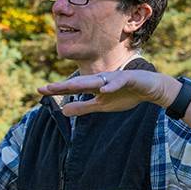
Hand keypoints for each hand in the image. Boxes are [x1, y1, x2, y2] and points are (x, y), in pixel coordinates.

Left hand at [37, 70, 175, 116]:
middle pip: (80, 82)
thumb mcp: (102, 105)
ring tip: (69, 86)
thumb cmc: (126, 95)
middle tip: (47, 88)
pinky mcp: (130, 78)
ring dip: (84, 83)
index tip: (39, 90)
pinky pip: (120, 81)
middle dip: (64, 85)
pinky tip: (104, 89)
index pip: (73, 88)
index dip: (57, 89)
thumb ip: (84, 107)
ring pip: (97, 80)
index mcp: (94, 87)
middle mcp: (102, 80)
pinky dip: (112, 85)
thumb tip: (63, 111)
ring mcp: (115, 78)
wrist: (151, 89)